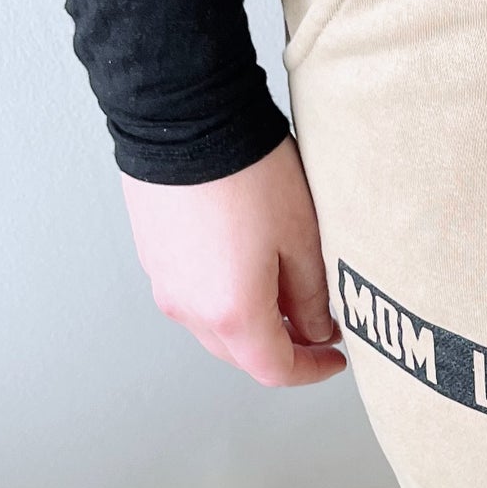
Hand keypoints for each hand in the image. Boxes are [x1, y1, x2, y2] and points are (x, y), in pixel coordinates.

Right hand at [120, 135, 347, 387]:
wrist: (185, 116)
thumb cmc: (247, 172)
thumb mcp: (302, 239)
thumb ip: (311, 298)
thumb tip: (316, 330)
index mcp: (231, 313)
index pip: (275, 370)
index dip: (311, 371)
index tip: (335, 357)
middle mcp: (189, 308)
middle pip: (241, 354)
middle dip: (282, 348)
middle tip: (318, 326)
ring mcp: (164, 282)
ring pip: (214, 327)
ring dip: (251, 323)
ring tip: (285, 291)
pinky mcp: (151, 255)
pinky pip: (192, 295)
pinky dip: (223, 296)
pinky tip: (247, 267)